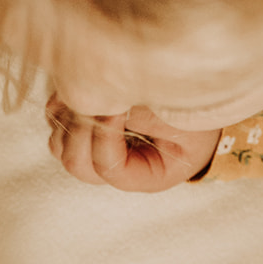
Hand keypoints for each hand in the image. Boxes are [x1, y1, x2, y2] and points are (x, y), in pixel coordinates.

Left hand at [46, 97, 221, 191]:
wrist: (204, 94)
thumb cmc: (200, 111)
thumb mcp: (181, 117)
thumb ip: (142, 117)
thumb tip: (99, 104)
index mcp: (146, 175)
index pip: (109, 168)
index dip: (104, 137)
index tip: (116, 107)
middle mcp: (117, 168)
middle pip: (78, 164)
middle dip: (80, 131)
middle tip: (96, 100)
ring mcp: (99, 148)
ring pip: (62, 146)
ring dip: (67, 119)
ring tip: (88, 92)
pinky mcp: (89, 126)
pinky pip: (58, 124)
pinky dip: (60, 107)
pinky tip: (77, 88)